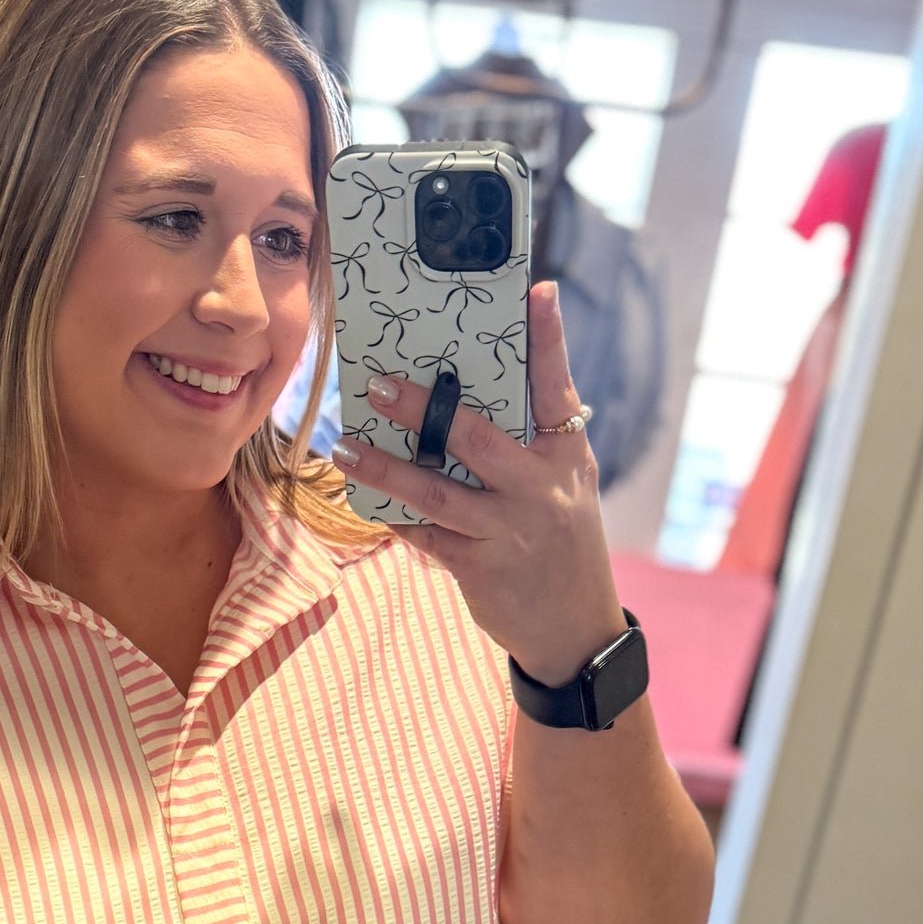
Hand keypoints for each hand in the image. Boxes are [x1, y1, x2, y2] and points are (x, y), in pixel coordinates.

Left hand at [331, 281, 626, 685]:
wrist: (575, 630)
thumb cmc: (563, 540)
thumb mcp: (568, 481)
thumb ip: (536, 433)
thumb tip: (483, 386)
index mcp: (565, 456)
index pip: (556, 389)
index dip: (549, 340)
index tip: (536, 293)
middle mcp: (540, 489)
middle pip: (475, 437)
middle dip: (424, 409)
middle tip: (378, 384)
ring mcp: (508, 531)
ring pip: (436, 493)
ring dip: (385, 469)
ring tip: (346, 449)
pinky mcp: (479, 568)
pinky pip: (426, 536)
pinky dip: (393, 517)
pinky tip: (363, 499)